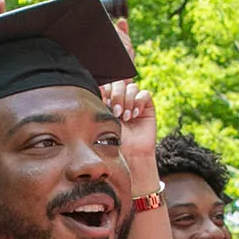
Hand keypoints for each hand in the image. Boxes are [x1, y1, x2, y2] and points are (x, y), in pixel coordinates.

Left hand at [103, 79, 159, 196]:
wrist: (129, 156)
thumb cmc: (112, 144)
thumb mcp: (99, 124)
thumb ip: (97, 107)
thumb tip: (92, 90)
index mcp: (107, 101)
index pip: (106, 84)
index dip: (105, 89)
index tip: (102, 101)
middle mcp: (121, 99)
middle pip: (118, 82)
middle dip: (116, 96)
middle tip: (116, 112)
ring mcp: (134, 102)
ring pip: (131, 87)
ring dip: (127, 101)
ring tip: (125, 117)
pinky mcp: (147, 107)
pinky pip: (144, 94)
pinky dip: (139, 102)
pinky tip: (134, 115)